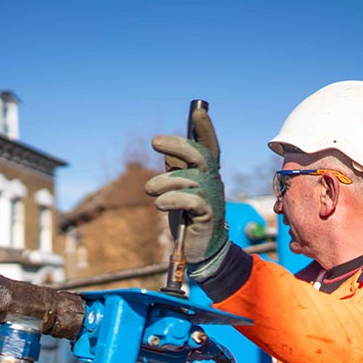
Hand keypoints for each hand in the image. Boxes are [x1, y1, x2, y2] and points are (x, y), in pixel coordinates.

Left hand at [146, 107, 228, 270]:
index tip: (198, 111)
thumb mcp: (179, 191)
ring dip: (164, 182)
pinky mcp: (208, 215)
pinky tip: (161, 204)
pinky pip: (191, 200)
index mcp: (207, 175)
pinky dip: (172, 199)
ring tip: (150, 190)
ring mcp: (213, 198)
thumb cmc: (188, 218)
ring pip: (188, 178)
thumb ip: (177, 172)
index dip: (206, 129)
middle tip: (155, 143)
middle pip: (199, 156)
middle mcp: (213, 183)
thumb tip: (169, 154)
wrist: (201, 250)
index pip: (209, 147)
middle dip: (177, 145)